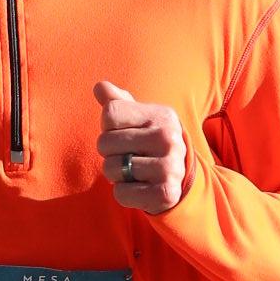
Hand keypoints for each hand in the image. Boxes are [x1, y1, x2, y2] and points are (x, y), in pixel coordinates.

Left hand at [94, 84, 187, 214]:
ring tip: (134, 172)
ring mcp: (168, 166)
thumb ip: (118, 102)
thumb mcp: (139, 119)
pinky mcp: (165, 192)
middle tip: (128, 156)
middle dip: (109, 153)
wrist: (180, 177)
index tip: (124, 133)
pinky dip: (124, 193)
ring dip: (115, 175)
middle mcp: (167, 138)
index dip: (108, 127)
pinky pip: (121, 193)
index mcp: (160, 115)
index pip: (110, 113)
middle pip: (104, 143)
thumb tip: (99, 86)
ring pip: (110, 169)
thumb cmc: (150, 143)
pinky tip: (140, 187)